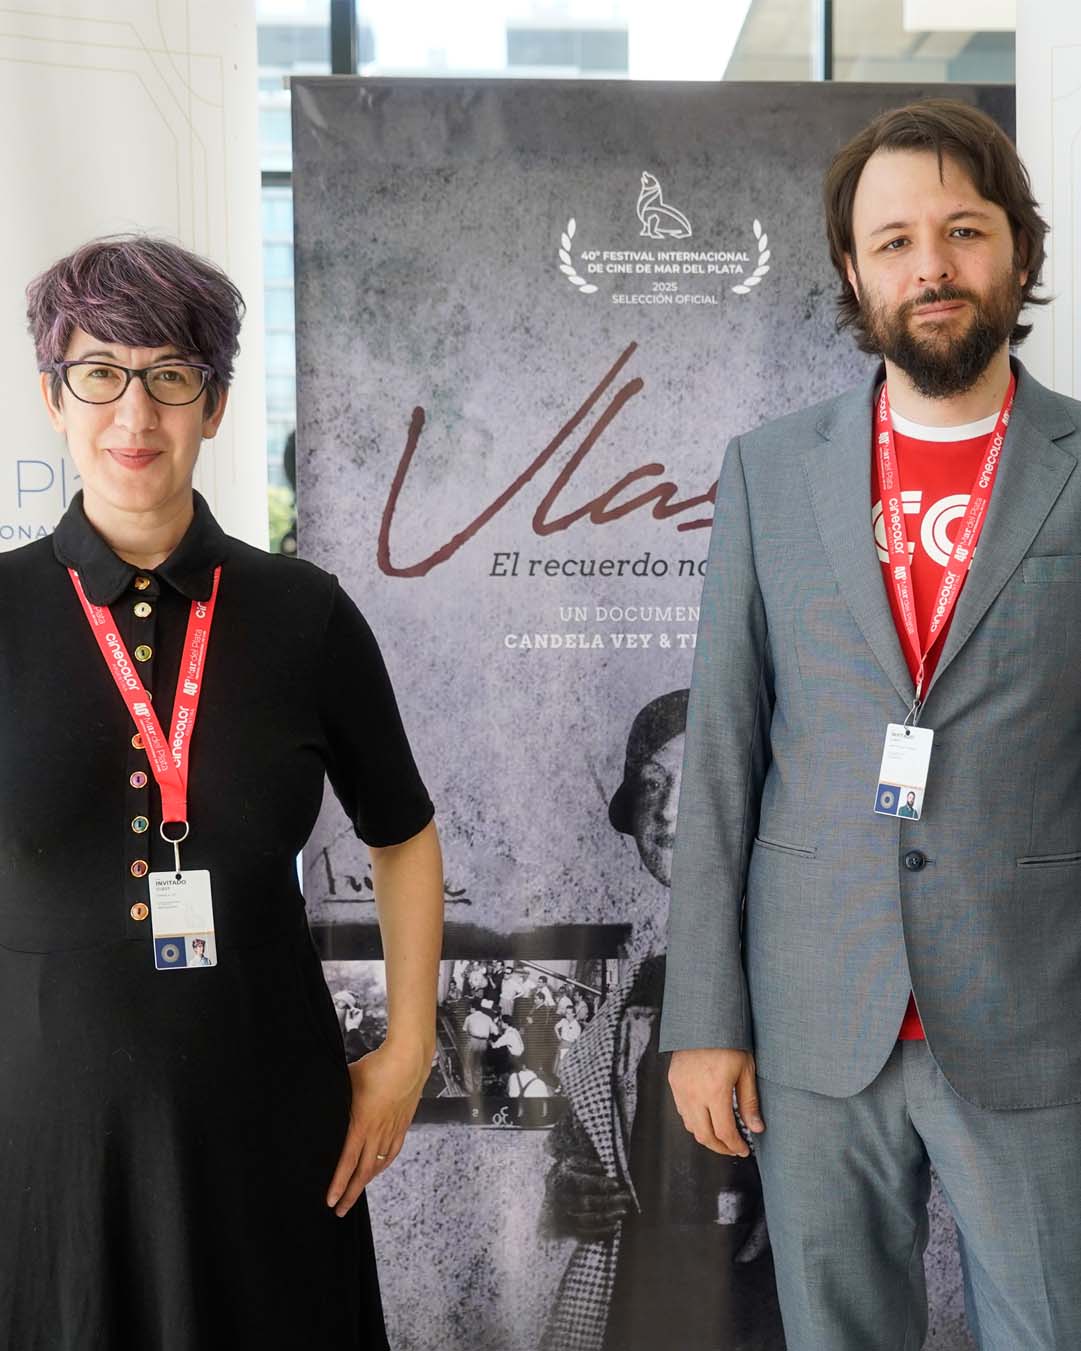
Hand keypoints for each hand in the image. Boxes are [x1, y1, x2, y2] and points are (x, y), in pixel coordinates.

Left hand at [326, 1039, 430, 1216]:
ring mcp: (391, 1131)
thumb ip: (334, 1097)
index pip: (347, 1163)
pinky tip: (377, 1170)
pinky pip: (391, 1153)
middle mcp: (377, 1133)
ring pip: (377, 1165)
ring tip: (355, 1194)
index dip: (338, 1185)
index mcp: (361, 1125)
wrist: (407, 1061)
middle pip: (363, 1173)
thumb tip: (317, 1101)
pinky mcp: (402, 1125)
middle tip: (340, 1211)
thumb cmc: (376, 1067)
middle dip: (350, 1194)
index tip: (331, 1201)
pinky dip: (382, 1166)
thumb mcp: (346, 1081)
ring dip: (365, 1182)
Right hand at [548, 1153, 633, 1238]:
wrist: (544, 1196)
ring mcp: (560, 1217)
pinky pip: (585, 1236)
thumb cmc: (565, 1176)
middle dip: (608, 1201)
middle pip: (585, 1203)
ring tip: (623, 1212)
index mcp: (559, 1179)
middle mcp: (558, 1199)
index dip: (599, 1183)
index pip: (580, 1183)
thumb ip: (585, 1163)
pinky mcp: (565, 1232)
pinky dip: (602, 1233)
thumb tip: (602, 1169)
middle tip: (625, 1198)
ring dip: (607, 1217)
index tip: (616, 1184)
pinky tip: (615, 1227)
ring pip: (586, 1221)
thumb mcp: (569, 1163)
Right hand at [667, 1047, 763, 1156]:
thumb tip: (757, 1128)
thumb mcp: (746, 1070)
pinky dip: (694, 1121)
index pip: (724, 1132)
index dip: (735, 1145)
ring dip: (706, 1136)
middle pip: (704, 1135)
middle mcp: (694, 1093)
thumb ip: (749, 1103)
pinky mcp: (673, 1082)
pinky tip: (707, 1118)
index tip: (744, 1149)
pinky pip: (682, 1111)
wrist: (703, 1020)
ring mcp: (680, 1088)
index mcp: (715, 1091)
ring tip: (721, 1135)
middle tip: (733, 1148)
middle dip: (720, 1147)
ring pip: (690, 1126)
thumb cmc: (729, 1042)